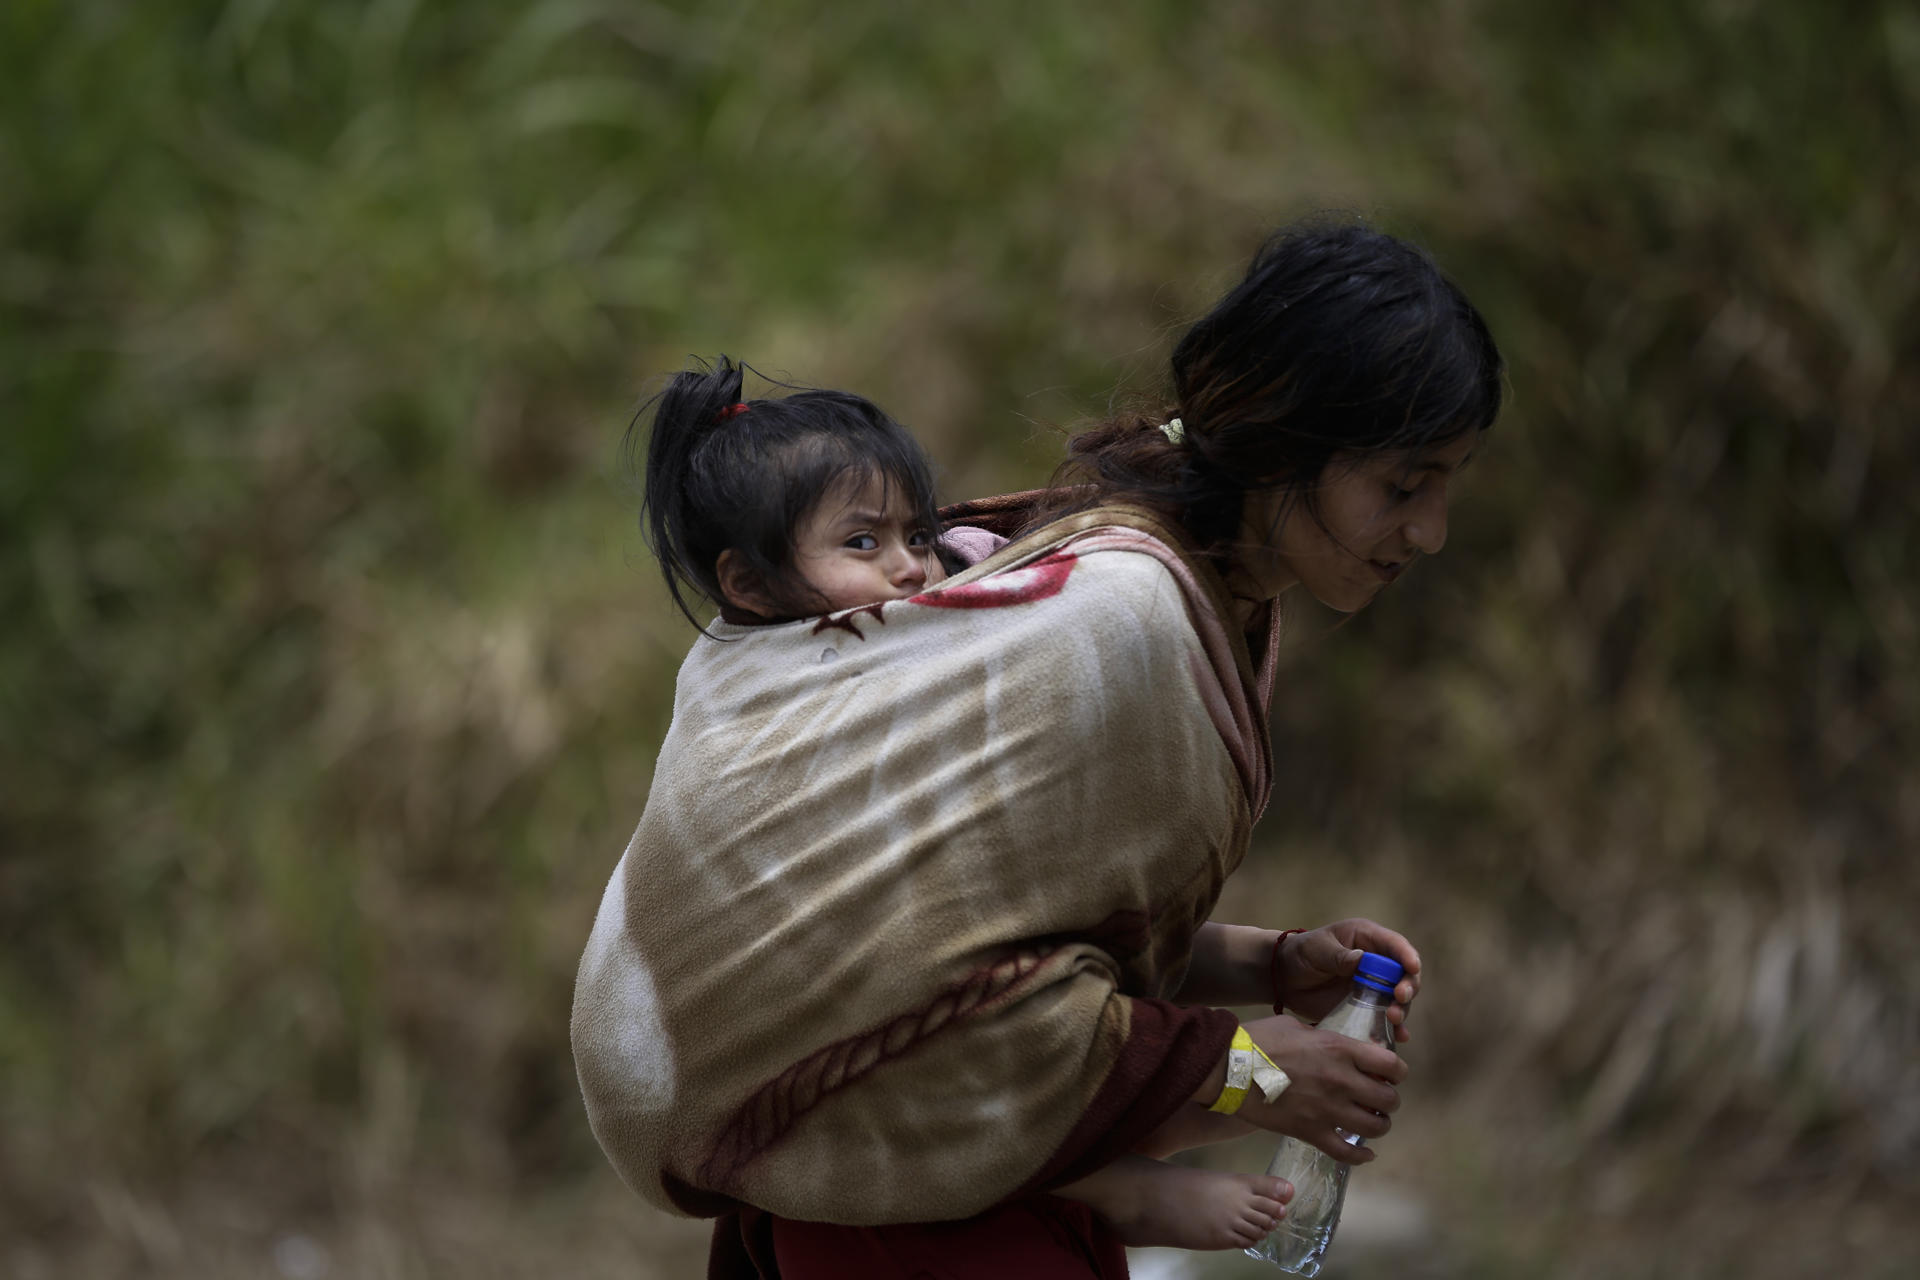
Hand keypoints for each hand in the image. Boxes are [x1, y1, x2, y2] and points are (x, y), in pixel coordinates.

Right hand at [1237, 1013, 1405, 1162]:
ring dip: (1378, 1124)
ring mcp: (1327, 1110)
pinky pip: (1347, 1153)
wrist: (1227, 1069)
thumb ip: (1325, 1038)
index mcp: (1340, 1050)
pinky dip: (1361, 1156)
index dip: (1396, 1071)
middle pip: (1389, 1100)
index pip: (1392, 1065)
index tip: (1390, 1074)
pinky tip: (1366, 1153)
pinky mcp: (1311, 1133)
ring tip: (1370, 1120)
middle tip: (1377, 1098)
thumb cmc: (1258, 1040)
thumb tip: (1341, 1047)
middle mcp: (1341, 1081)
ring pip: (1375, 1127)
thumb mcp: (1297, 1026)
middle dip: (1388, 1099)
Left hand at [1278, 919, 1421, 1043]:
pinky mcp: (1369, 1008)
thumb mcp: (1316, 949)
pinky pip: (1386, 1019)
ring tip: (1393, 1018)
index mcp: (1368, 939)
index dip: (1407, 956)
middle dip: (1408, 986)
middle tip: (1400, 997)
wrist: (1286, 978)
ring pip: (1400, 999)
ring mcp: (1375, 987)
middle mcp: (1378, 963)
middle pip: (1405, 974)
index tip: (1412, 967)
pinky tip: (1399, 1037)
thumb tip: (1360, 959)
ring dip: (1402, 1009)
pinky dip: (1394, 1029)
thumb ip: (1338, 955)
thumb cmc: (1302, 954)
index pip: (1395, 945)